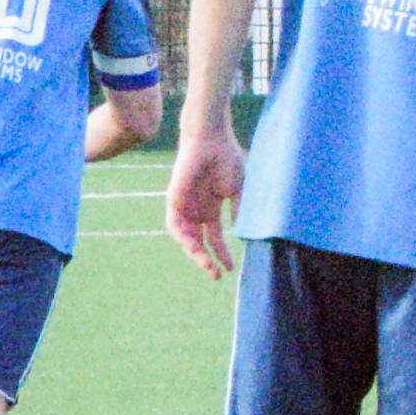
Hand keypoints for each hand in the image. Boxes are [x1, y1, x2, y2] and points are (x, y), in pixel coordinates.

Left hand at [165, 127, 244, 276]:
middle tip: (215, 274)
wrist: (212, 140)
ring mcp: (185, 205)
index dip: (223, 253)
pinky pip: (174, 224)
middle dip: (207, 259)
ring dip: (194, 252)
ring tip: (206, 263)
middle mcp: (197, 209)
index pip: (215, 237)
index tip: (231, 269)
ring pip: (186, 237)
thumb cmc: (227, 158)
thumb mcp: (239, 190)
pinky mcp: (174, 199)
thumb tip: (242, 233)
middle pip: (199, 241)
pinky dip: (182, 236)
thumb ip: (239, 210)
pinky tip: (193, 245)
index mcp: (212, 207)